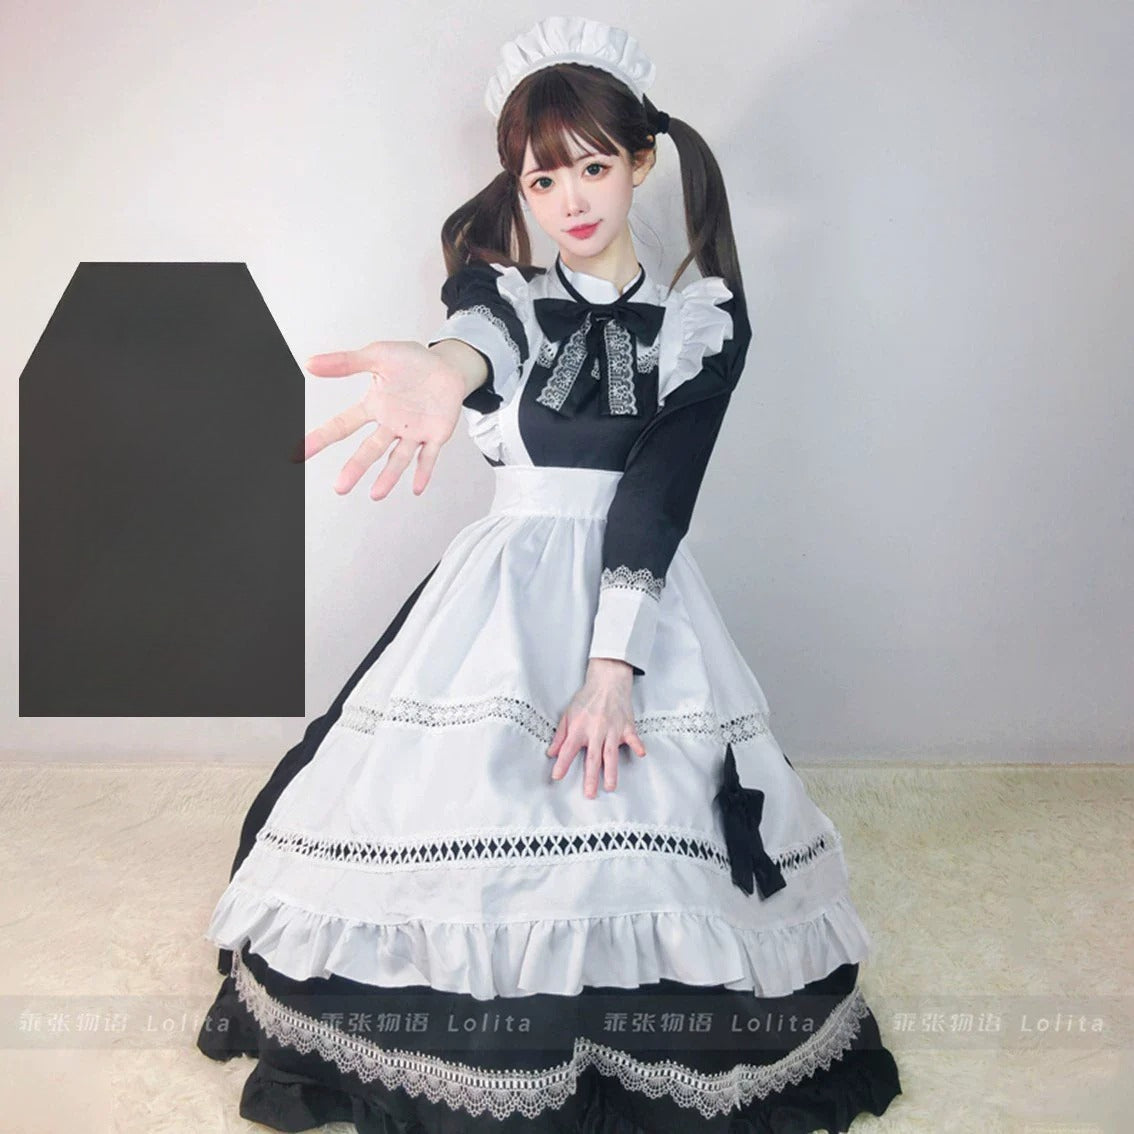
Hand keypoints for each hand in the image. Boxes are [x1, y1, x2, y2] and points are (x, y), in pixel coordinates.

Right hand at [299, 341, 467, 499]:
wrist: (447, 365)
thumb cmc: (412, 361)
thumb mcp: (377, 355)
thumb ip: (345, 362)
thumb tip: (310, 363)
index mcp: (373, 406)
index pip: (342, 425)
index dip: (320, 438)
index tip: (299, 454)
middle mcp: (391, 424)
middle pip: (370, 449)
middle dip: (355, 468)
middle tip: (340, 487)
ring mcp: (413, 432)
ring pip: (398, 457)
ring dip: (388, 476)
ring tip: (376, 494)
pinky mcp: (436, 434)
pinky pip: (429, 456)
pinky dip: (424, 471)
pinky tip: (417, 487)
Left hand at [547, 659, 647, 797]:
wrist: (607, 681)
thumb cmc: (587, 698)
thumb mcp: (568, 714)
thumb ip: (560, 735)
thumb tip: (551, 753)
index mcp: (579, 728)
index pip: (568, 749)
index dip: (562, 763)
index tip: (557, 776)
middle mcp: (595, 731)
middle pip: (592, 757)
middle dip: (590, 777)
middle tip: (589, 794)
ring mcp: (612, 729)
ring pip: (611, 753)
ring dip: (611, 771)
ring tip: (610, 787)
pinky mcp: (626, 725)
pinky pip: (633, 737)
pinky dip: (637, 745)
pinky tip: (641, 754)